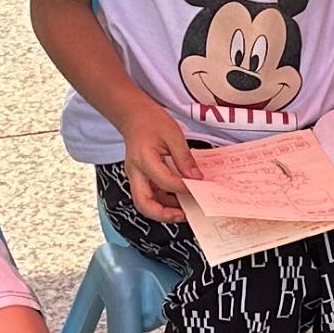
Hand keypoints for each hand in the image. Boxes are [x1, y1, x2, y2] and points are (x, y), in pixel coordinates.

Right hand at [118, 105, 198, 221]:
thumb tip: (196, 179)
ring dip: (164, 211)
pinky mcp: (140, 179)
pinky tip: (179, 200)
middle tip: (184, 216)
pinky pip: (150, 196)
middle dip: (164, 214)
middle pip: (144, 204)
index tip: (199, 187)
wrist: (134, 116)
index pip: (164, 181)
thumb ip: (184, 158)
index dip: (182, 187)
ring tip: (185, 210)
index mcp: (143, 159)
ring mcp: (136, 177)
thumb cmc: (152, 122)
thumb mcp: (173, 134)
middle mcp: (135, 172)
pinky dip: (164, 202)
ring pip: (145, 203)